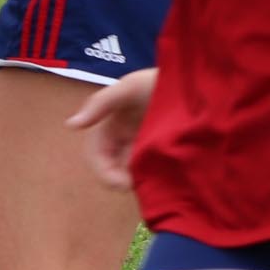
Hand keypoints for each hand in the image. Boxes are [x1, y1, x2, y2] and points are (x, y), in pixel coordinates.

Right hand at [68, 67, 157, 190]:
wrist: (199, 80)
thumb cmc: (159, 81)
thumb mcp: (130, 87)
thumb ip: (100, 103)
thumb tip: (71, 125)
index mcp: (111, 125)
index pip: (97, 155)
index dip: (104, 172)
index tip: (123, 184)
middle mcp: (124, 138)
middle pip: (112, 167)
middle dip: (120, 180)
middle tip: (138, 188)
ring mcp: (145, 146)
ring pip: (132, 171)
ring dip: (137, 180)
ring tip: (155, 184)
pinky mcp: (165, 152)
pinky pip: (152, 169)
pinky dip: (154, 176)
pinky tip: (166, 178)